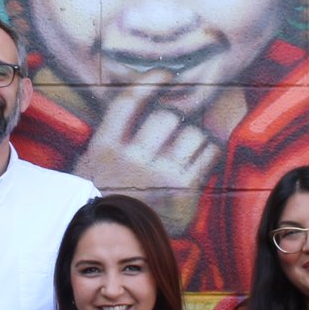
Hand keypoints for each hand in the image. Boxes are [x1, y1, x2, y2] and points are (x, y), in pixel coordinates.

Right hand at [72, 81, 221, 234]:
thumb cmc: (114, 187)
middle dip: (174, 119)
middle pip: (168, 116)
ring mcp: (160, 175)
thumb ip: (118, 127)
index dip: (151, 80)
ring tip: (181, 151)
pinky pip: (209, 151)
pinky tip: (194, 162)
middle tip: (171, 132)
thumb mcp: (99, 157)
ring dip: (192, 136)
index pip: (130, 100)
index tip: (166, 72)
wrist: (123, 236)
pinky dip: (206, 151)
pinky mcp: (185, 189)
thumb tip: (152, 85)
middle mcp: (132, 160)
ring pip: (192, 133)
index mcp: (105, 147)